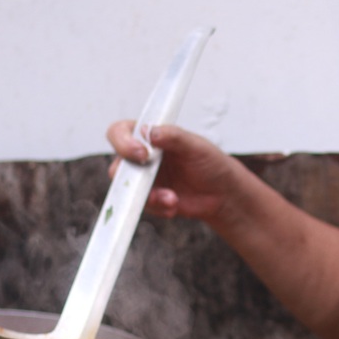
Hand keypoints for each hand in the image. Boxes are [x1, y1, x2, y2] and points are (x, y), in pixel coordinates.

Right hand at [106, 121, 239, 221]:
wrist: (221, 192)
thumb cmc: (210, 162)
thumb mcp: (195, 145)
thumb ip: (173, 136)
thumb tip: (150, 132)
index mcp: (149, 137)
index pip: (120, 132)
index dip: (122, 142)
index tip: (142, 153)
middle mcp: (141, 157)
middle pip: (117, 165)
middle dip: (130, 177)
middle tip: (149, 183)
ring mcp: (143, 180)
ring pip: (127, 190)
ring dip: (148, 196)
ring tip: (171, 198)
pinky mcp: (150, 199)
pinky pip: (142, 206)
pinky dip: (158, 207)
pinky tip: (174, 204)